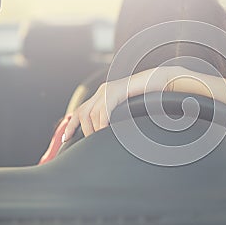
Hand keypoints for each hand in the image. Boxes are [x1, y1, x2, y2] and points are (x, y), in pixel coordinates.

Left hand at [63, 66, 182, 141]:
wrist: (160, 81)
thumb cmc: (147, 97)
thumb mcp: (127, 108)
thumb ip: (116, 116)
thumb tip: (108, 133)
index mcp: (103, 94)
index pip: (81, 110)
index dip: (71, 125)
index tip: (66, 138)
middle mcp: (103, 91)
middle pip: (82, 112)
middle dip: (80, 130)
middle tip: (86, 143)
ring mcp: (109, 90)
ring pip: (91, 113)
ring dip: (93, 129)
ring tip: (98, 139)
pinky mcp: (117, 91)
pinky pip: (104, 110)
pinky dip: (103, 122)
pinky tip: (105, 130)